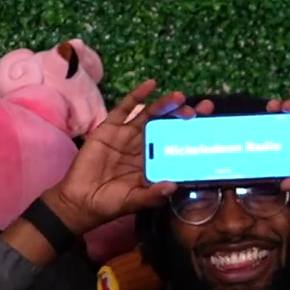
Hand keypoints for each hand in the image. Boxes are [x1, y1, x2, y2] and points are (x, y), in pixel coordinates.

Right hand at [45, 81, 190, 233]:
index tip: (210, 126)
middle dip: (185, 116)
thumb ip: (152, 196)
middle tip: (204, 109)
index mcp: (153, 163)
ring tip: (180, 97)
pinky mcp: (109, 128)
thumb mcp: (134, 202)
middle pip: (167, 126)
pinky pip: (124, 109)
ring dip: (165, 105)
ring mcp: (126, 136)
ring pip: (150, 115)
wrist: (79, 201)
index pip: (176, 145)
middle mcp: (143, 147)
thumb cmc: (109, 203)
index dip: (192, 135)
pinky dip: (136, 96)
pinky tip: (150, 85)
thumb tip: (173, 186)